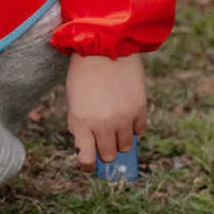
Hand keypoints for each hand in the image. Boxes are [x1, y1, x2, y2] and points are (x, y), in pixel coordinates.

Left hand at [65, 53, 146, 169]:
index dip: (88, 165)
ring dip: (120, 141)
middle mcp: (104, 125)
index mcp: (82, 124)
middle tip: (102, 142)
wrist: (104, 48)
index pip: (87, 160)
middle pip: (109, 155)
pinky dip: (133, 128)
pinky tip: (126, 116)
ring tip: (114, 127)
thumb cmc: (83, 75)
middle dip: (105, 152)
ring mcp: (123, 118)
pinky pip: (139, 131)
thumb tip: (88, 147)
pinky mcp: (139, 109)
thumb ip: (79, 126)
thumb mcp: (73, 102)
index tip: (89, 163)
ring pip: (126, 146)